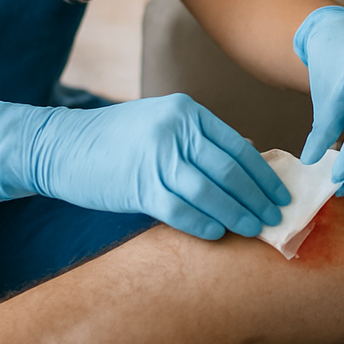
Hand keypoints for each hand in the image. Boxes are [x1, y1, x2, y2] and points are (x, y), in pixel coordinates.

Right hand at [0, 94, 289, 239]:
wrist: (63, 145)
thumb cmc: (118, 137)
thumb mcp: (163, 122)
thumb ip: (202, 137)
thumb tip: (248, 155)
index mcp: (186, 111)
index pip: (236, 145)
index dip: (261, 173)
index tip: (279, 192)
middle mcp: (175, 129)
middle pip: (228, 168)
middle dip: (256, 196)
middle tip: (275, 215)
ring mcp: (156, 156)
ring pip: (208, 191)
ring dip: (235, 213)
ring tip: (253, 228)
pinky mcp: (137, 185)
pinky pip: (178, 209)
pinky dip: (201, 222)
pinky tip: (216, 232)